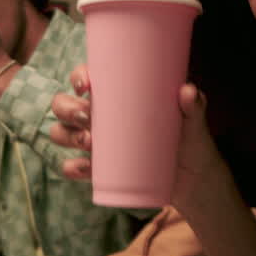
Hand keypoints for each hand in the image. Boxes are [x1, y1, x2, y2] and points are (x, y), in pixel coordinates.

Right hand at [48, 64, 229, 207]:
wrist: (192, 178)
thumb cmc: (189, 138)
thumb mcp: (192, 120)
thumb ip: (194, 105)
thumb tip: (187, 92)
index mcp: (115, 95)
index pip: (84, 79)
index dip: (77, 77)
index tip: (86, 85)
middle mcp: (97, 116)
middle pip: (64, 105)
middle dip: (68, 109)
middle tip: (88, 117)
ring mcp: (94, 143)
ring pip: (62, 133)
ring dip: (67, 136)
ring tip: (89, 143)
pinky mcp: (98, 169)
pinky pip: (73, 167)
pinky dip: (72, 167)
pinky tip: (83, 167)